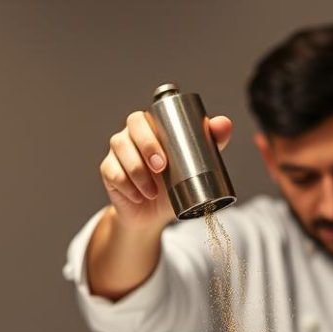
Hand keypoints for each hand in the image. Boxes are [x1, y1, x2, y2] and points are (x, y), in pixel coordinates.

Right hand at [99, 111, 232, 230]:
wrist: (154, 215)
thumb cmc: (174, 186)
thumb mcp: (195, 166)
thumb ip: (210, 143)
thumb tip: (224, 123)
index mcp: (152, 126)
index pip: (147, 116)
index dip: (154, 131)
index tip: (167, 156)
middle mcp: (132, 133)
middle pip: (132, 125)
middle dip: (146, 146)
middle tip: (161, 168)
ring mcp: (117, 151)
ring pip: (120, 148)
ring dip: (137, 170)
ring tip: (152, 191)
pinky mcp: (108, 170)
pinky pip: (112, 172)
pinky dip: (126, 186)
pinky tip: (138, 196)